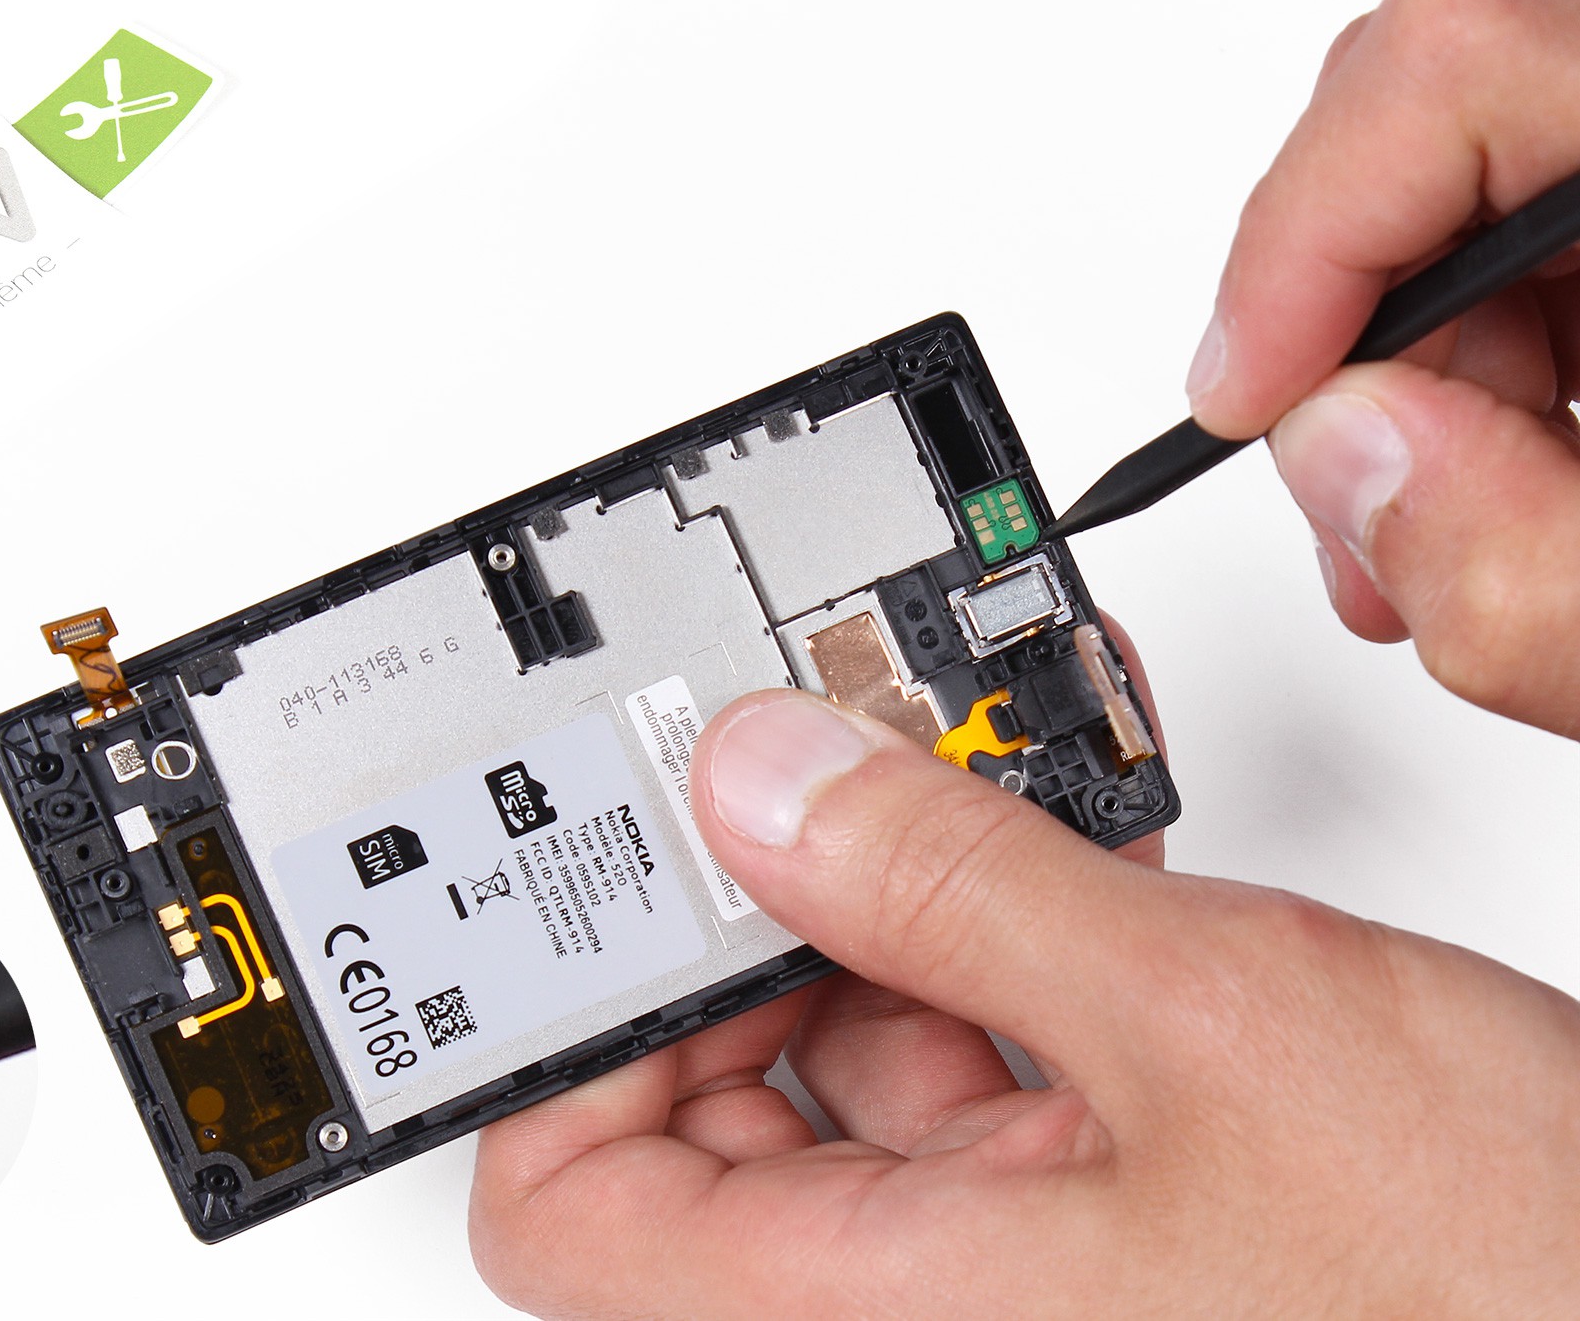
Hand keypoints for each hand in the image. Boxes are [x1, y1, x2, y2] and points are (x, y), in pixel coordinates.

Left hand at [470, 678, 1579, 1316]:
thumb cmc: (1492, 1284)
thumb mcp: (1195, 1016)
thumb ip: (947, 886)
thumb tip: (766, 787)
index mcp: (880, 1317)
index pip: (567, 1215)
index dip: (562, 1044)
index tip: (630, 895)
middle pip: (705, 1130)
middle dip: (756, 942)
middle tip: (801, 793)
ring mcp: (1013, 1286)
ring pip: (861, 1089)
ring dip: (893, 925)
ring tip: (947, 782)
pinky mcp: (1106, 1243)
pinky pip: (985, 1090)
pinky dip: (997, 965)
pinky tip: (1055, 852)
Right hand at [1186, 0, 1579, 737]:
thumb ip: (1526, 570)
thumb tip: (1350, 460)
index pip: (1447, 71)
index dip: (1298, 241)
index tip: (1245, 400)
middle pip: (1454, 119)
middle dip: (1364, 335)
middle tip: (1357, 508)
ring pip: (1494, 171)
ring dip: (1432, 361)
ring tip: (1441, 533)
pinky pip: (1556, 214)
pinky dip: (1512, 352)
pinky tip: (1522, 480)